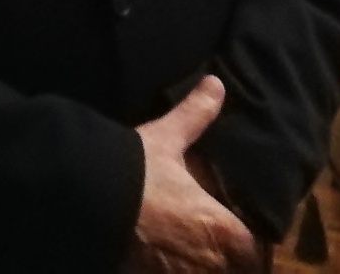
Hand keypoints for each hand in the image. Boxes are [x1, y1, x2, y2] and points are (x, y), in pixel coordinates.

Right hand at [124, 76, 258, 272]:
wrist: (85, 198)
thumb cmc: (135, 171)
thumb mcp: (166, 140)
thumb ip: (195, 116)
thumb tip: (217, 83)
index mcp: (221, 227)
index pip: (254, 249)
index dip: (248, 241)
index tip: (238, 231)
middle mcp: (207, 260)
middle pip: (230, 268)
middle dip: (221, 256)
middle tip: (206, 238)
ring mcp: (178, 273)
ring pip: (200, 273)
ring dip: (194, 263)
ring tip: (182, 249)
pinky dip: (168, 268)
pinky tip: (157, 257)